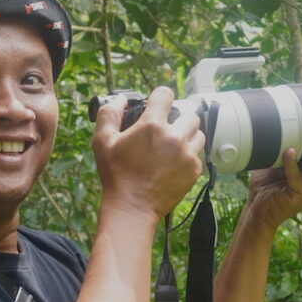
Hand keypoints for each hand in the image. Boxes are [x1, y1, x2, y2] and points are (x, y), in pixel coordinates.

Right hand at [92, 86, 204, 219]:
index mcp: (152, 125)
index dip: (160, 97)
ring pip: (198, 133)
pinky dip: (189, 155)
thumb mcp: (102, 141)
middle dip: (178, 118)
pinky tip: (174, 162)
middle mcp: (174, 137)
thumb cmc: (116, 175)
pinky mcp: (194, 170)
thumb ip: (109, 114)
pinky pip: (198, 154)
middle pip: (189, 114)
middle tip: (166, 130)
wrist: (133, 207)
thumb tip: (120, 100)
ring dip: (187, 135)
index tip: (158, 104)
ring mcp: (187, 154)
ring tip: (172, 145)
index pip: (166, 94)